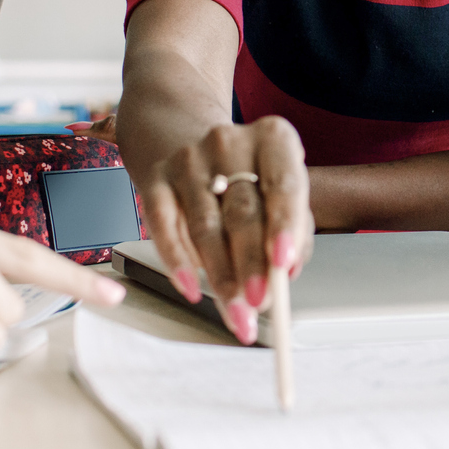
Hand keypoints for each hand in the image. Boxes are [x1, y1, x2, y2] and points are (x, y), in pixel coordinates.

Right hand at [137, 116, 314, 345]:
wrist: (193, 144)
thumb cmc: (249, 176)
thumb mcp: (280, 191)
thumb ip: (292, 231)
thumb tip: (283, 275)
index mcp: (273, 139)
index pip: (284, 183)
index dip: (285, 225)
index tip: (283, 263)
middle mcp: (230, 143)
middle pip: (242, 210)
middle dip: (251, 263)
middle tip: (259, 301)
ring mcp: (189, 159)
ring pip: (205, 225)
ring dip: (220, 274)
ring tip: (235, 309)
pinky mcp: (157, 178)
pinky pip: (163, 225)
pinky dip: (177, 261)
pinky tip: (191, 287)